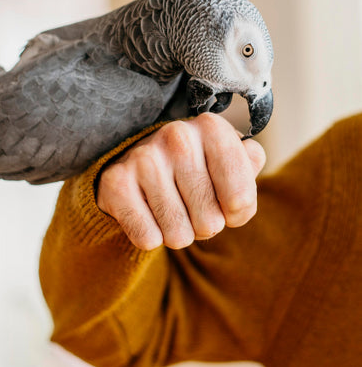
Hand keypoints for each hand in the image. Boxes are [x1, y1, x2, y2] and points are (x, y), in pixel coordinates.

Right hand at [97, 113, 265, 249]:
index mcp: (212, 128)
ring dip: (177, 233)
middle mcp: (177, 137)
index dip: (235, 214)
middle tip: (191, 207)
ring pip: (178, 235)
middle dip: (204, 226)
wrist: (139, 165)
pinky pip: (147, 238)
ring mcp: (144, 158)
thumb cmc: (192, 168)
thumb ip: (247, 166)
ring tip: (169, 208)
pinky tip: (147, 212)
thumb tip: (250, 164)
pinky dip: (151, 236)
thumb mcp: (225, 161)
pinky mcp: (116, 182)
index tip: (223, 202)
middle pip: (210, 222)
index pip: (241, 200)